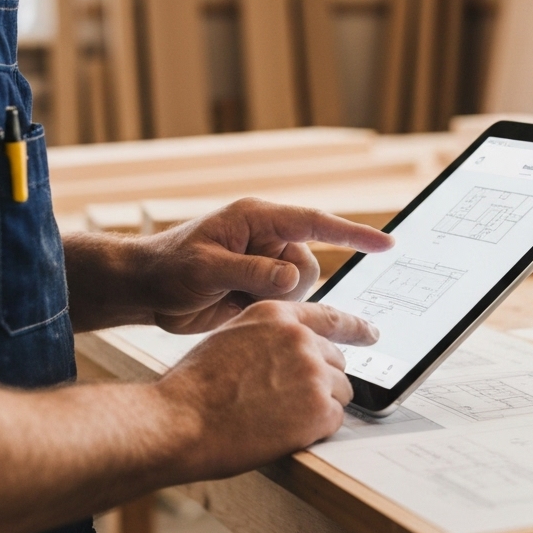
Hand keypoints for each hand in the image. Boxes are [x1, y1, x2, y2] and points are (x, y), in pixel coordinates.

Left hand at [131, 198, 392, 332]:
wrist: (146, 289)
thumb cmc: (169, 267)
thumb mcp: (207, 267)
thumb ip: (251, 271)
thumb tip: (291, 276)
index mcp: (258, 219)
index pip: (315, 223)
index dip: (352, 234)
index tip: (387, 244)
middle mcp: (267, 239)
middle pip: (309, 266)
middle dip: (286, 286)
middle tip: (242, 290)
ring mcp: (264, 264)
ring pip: (300, 291)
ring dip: (274, 302)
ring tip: (234, 298)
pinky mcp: (260, 289)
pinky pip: (285, 305)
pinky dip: (268, 312)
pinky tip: (234, 308)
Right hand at [152, 299, 378, 476]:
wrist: (182, 420)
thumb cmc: (197, 386)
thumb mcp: (232, 337)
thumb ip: (269, 336)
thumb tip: (294, 349)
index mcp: (276, 314)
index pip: (330, 316)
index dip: (355, 327)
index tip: (372, 333)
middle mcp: (300, 337)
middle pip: (336, 360)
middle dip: (319, 381)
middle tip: (288, 401)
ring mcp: (313, 371)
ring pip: (339, 391)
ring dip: (318, 406)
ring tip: (278, 416)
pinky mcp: (320, 408)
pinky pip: (335, 419)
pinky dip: (315, 430)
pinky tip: (283, 430)